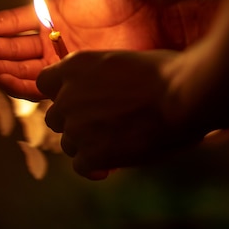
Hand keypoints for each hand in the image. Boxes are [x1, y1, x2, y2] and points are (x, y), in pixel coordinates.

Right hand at [0, 0, 190, 100]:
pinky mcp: (76, 79)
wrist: (159, 22)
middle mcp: (56, 38)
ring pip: (24, 68)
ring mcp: (65, 60)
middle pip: (16, 48)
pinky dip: (21, 85)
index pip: (17, 20)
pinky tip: (5, 81)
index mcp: (55, 12)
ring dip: (2, 68)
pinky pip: (42, 86)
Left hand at [37, 49, 203, 179]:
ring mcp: (76, 126)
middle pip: (54, 117)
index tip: (80, 99)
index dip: (61, 93)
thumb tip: (100, 91)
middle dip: (74, 122)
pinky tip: (112, 163)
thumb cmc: (166, 73)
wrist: (184, 95)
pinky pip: (81, 165)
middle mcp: (67, 95)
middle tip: (103, 124)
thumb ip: (101, 78)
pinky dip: (95, 166)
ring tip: (116, 142)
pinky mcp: (90, 154)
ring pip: (68, 143)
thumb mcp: (124, 61)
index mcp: (74, 66)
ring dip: (87, 144)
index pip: (45, 83)